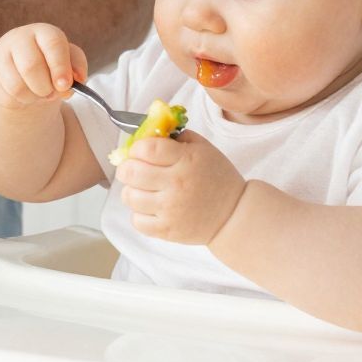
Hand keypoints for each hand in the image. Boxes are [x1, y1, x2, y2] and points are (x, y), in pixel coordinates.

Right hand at [0, 23, 87, 109]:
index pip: (53, 44)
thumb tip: (78, 79)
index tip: (65, 86)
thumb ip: (76, 68)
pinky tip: (22, 96)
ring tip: (37, 94)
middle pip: (31, 67)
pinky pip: (4, 96)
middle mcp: (18, 38)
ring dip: (32, 98)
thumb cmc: (50, 65)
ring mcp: (0, 54)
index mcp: (43, 32)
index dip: (60, 67)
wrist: (22, 72)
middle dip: (45, 88)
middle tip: (50, 94)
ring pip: (16, 86)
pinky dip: (18, 102)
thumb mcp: (67, 63)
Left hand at [113, 129, 246, 245]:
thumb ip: (177, 137)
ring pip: (129, 196)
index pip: (147, 148)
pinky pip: (136, 221)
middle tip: (134, 169)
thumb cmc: (216, 178)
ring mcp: (170, 209)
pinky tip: (151, 208)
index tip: (140, 152)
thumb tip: (149, 131)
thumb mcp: (204, 149)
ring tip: (143, 190)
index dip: (137, 148)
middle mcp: (177, 184)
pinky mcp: (167, 230)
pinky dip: (139, 214)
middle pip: (131, 172)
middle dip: (127, 168)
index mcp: (186, 160)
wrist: (234, 214)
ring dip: (132, 191)